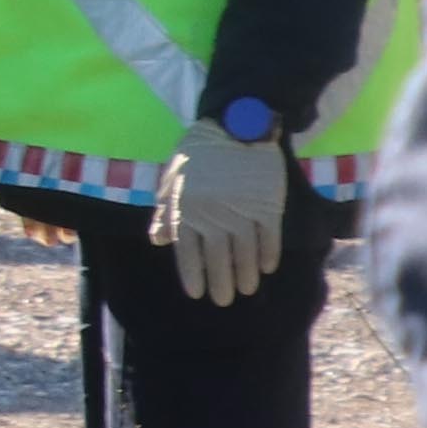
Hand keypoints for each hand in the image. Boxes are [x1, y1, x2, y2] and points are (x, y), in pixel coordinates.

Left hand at [156, 119, 288, 307]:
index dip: (193, 274)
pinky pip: (269, 236)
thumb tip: (158, 240)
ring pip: (245, 252)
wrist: (234, 126)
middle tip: (223, 301)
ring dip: (245, 274)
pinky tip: (266, 268)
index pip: (188, 251)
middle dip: (220, 282)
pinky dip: (268, 254)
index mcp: (186, 210)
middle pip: (218, 257)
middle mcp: (213, 215)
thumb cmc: (196, 154)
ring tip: (245, 291)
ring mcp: (242, 210)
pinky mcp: (267, 203)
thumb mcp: (172, 180)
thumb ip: (166, 212)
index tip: (197, 293)